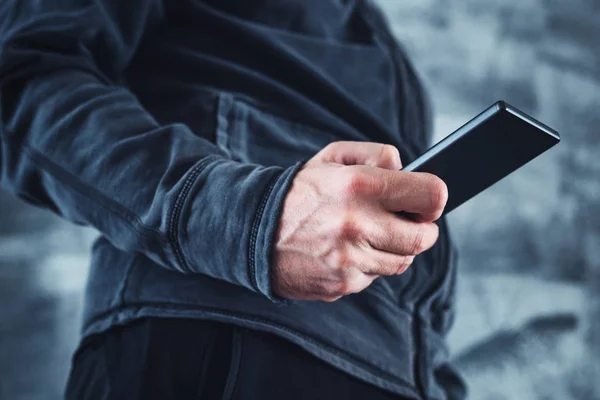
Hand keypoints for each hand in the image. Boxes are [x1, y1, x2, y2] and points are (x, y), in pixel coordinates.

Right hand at [272, 141, 447, 301]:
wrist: (252, 231)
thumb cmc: (298, 192)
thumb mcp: (332, 157)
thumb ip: (376, 155)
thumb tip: (408, 169)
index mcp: (358, 185)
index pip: (430, 195)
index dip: (434, 199)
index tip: (427, 202)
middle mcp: (357, 224)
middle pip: (423, 238)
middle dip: (421, 230)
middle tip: (407, 222)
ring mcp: (350, 259)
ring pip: (402, 261)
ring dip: (394, 249)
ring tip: (369, 235)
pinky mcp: (342, 283)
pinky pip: (374, 277)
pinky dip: (368, 265)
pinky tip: (346, 252)